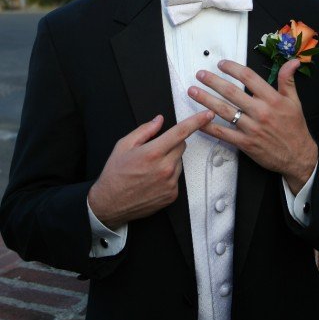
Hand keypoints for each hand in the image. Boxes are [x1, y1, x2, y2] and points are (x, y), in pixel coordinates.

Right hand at [88, 110, 213, 228]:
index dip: (196, 121)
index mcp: (153, 153)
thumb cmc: (115, 174)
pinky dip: (168, 174)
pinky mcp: (172, 194)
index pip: (181, 132)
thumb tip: (159, 120)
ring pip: (179, 161)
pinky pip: (177, 177)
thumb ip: (145, 130)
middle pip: (181, 145)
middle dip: (172, 142)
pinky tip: (152, 179)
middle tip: (155, 149)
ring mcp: (170, 183)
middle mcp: (164, 168)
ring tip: (150, 168)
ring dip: (170, 159)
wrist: (110, 204)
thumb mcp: (123, 145)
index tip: (207, 115)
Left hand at [188, 59, 317, 194]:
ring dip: (206, 100)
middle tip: (200, 74)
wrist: (298, 157)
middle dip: (213, 81)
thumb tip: (292, 61)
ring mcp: (251, 128)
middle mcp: (260, 112)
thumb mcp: (294, 101)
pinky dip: (210, 127)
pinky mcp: (245, 143)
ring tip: (193, 91)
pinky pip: (224, 133)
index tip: (221, 64)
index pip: (248, 77)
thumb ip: (288, 80)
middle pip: (232, 92)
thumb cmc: (295, 128)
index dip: (233, 68)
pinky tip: (198, 120)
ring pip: (224, 111)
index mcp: (272, 99)